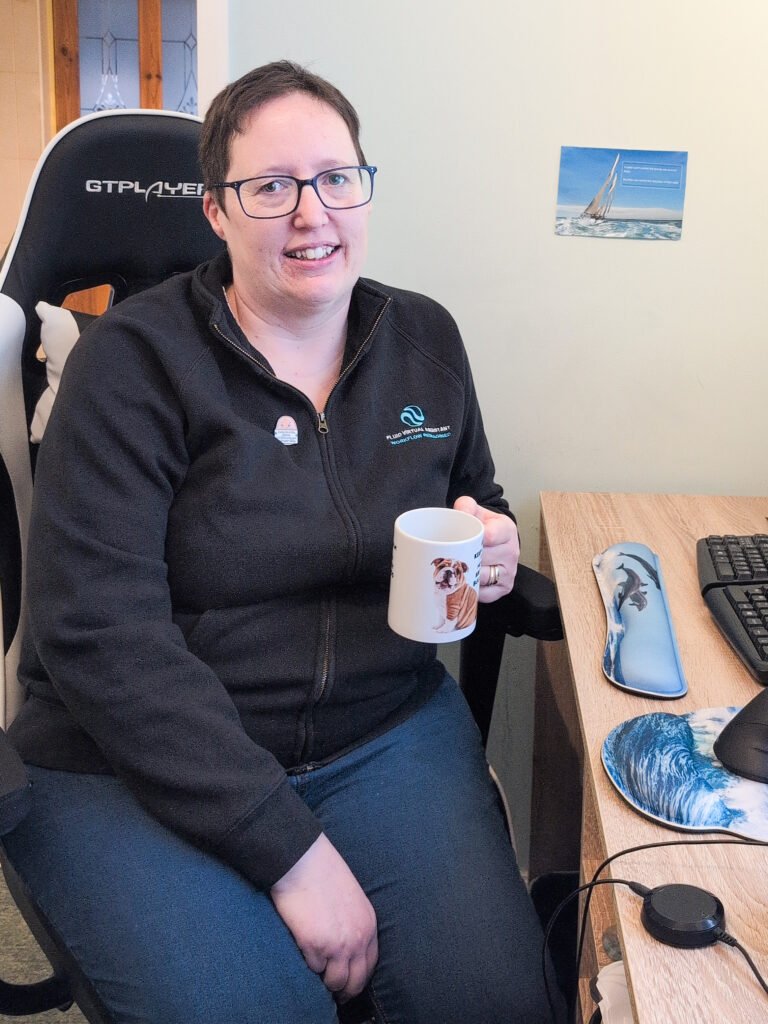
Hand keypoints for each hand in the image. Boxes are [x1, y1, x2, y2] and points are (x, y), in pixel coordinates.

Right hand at [270, 833, 377, 1002]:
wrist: (303, 860)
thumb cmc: (323, 872)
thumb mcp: (352, 898)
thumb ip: (354, 923)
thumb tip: (347, 946)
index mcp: (369, 925)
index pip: (370, 966)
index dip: (358, 978)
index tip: (348, 982)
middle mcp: (358, 939)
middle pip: (355, 981)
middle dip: (344, 989)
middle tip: (332, 990)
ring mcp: (337, 945)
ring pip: (335, 982)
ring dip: (325, 980)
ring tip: (317, 971)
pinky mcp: (315, 946)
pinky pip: (313, 969)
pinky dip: (308, 966)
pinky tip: (303, 953)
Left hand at [453, 496, 518, 601]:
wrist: (495, 540)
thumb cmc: (484, 527)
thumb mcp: (477, 511)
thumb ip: (467, 505)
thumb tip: (460, 509)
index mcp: (507, 530)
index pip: (491, 536)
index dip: (473, 539)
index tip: (460, 539)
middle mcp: (512, 551)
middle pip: (483, 558)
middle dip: (465, 556)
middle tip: (448, 555)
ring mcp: (509, 571)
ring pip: (482, 576)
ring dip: (466, 574)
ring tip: (453, 568)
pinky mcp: (504, 588)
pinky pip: (485, 594)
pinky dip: (472, 589)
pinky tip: (464, 581)